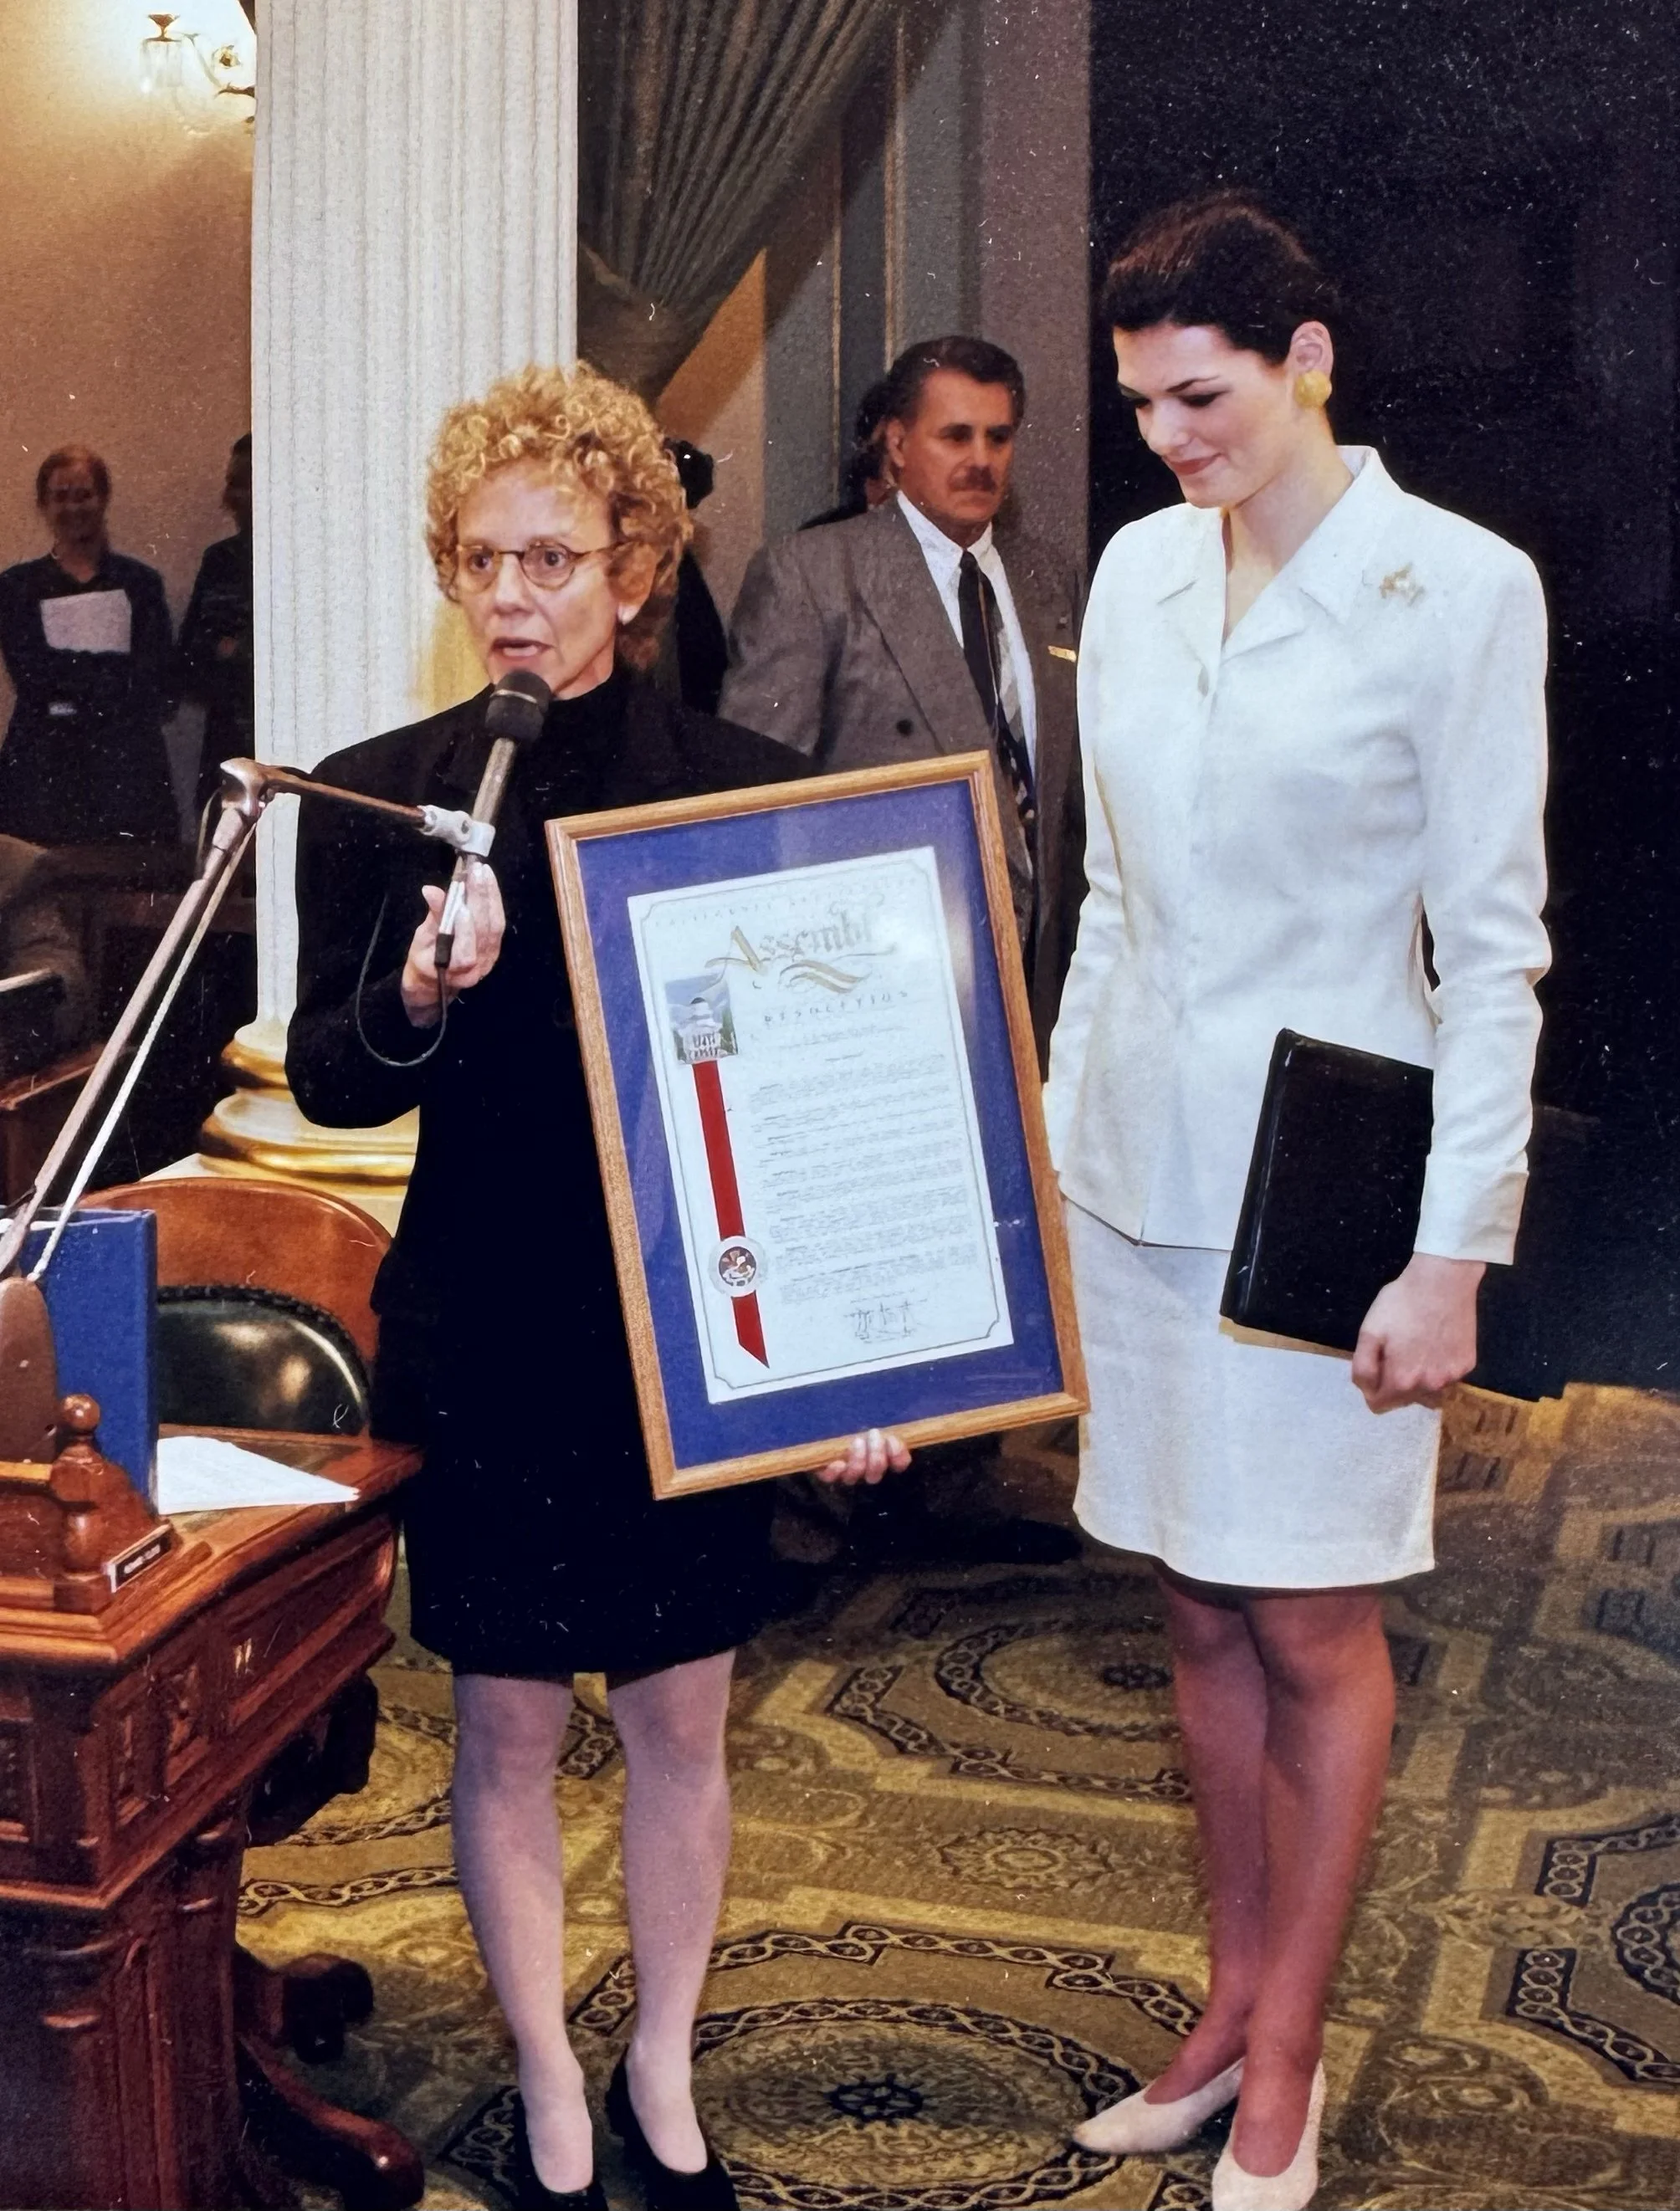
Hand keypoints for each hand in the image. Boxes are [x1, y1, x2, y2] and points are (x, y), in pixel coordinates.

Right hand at [399, 863, 505, 1026]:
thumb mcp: (420, 940)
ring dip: (490, 896)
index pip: (465, 955)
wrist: (435, 980)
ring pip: (496, 926)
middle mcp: (477, 968)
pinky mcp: (496, 948)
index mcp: (452, 972)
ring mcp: (489, 958)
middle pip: (485, 933)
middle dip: (481, 900)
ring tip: (484, 872)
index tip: (461, 907)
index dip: (465, 932)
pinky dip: (494, 901)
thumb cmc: (423, 959)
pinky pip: (498, 923)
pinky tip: (489, 883)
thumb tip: (431, 891)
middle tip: (476, 872)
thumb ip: (432, 917)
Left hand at [816, 1427, 911, 1485]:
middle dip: (877, 1454)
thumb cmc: (859, 1424)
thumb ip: (887, 1428)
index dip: (898, 1456)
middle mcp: (866, 1471)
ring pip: (854, 1476)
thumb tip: (893, 1433)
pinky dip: (835, 1471)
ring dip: (859, 1459)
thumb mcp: (876, 1420)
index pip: (899, 1464)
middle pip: (875, 1473)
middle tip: (873, 1433)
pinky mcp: (827, 1473)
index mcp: (884, 1458)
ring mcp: (847, 1474)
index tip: (891, 1439)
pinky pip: (830, 1478)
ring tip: (858, 1441)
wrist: (827, 1425)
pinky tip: (838, 1463)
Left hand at [1351, 1252, 1484, 1411]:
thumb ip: (1363, 1368)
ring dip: (1419, 1379)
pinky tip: (1436, 1344)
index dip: (1371, 1388)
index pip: (1379, 1405)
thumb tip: (1367, 1392)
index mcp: (1402, 1380)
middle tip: (1396, 1351)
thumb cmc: (1401, 1303)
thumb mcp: (1369, 1331)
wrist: (1444, 1280)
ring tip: (1417, 1349)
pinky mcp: (1467, 1365)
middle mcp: (1430, 1386)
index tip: (1375, 1366)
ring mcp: (1452, 1377)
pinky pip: (1447, 1377)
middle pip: (1404, 1400)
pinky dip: (1439, 1367)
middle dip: (1394, 1383)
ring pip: (1427, 1392)